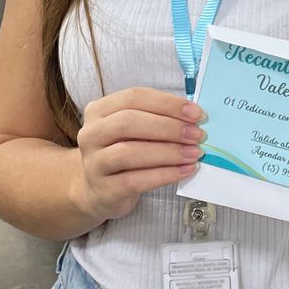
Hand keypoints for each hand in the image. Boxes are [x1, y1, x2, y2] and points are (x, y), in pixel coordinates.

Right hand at [73, 88, 204, 222]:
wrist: (95, 192)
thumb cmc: (120, 153)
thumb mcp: (131, 131)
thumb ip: (155, 119)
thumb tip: (193, 118)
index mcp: (99, 110)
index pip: (134, 97)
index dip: (168, 103)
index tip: (197, 113)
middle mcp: (91, 134)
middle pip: (129, 122)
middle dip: (169, 127)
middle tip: (197, 134)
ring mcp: (94, 163)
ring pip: (131, 152)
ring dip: (169, 151)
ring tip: (194, 153)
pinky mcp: (104, 189)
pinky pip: (137, 180)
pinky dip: (165, 174)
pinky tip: (185, 170)